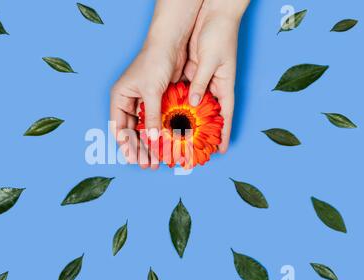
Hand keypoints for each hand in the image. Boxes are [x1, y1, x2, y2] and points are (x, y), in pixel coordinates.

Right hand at [110, 42, 186, 168]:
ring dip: (150, 144)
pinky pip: (156, 122)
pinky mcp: (157, 101)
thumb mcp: (151, 92)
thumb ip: (151, 117)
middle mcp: (129, 101)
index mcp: (120, 97)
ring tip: (157, 160)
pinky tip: (165, 145)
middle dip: (139, 149)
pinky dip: (160, 133)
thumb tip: (151, 140)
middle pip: (131, 131)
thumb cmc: (154, 62)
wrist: (171, 44)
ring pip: (144, 129)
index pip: (119, 127)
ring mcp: (143, 102)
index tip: (133, 159)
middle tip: (147, 165)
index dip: (125, 145)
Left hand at [184, 0, 248, 153]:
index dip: (224, 133)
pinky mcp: (191, 73)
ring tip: (178, 136)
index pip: (226, 115)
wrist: (212, 13)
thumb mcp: (210, 60)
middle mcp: (213, 86)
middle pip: (210, 114)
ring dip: (188, 119)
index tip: (221, 151)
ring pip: (195, 106)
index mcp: (225, 85)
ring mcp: (201, 80)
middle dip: (204, 131)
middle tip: (194, 148)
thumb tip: (194, 102)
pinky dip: (179, 103)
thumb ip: (201, 82)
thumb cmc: (219, 34)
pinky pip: (185, 93)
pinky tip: (169, 114)